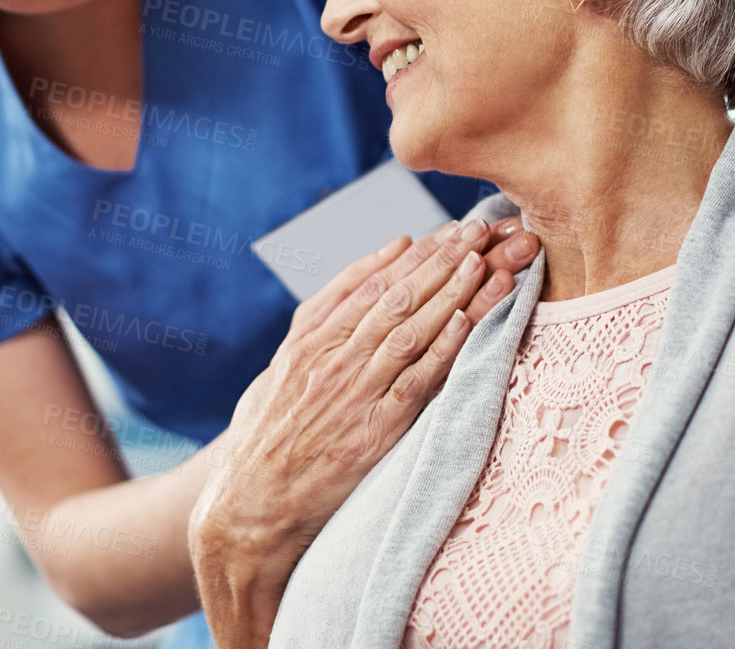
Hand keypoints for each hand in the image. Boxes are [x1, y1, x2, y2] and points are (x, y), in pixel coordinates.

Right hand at [225, 215, 537, 439]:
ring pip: (408, 333)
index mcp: (310, 341)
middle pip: (395, 299)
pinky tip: (466, 322)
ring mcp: (352, 396)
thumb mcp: (286, 360)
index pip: (373, 284)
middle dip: (442, 262)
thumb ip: (331, 305)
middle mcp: (331, 361)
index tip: (453, 229)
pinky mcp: (372, 435)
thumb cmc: (270, 430)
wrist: (250, 504)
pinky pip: (413, 384)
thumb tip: (390, 250)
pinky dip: (440, 350)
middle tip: (481, 231)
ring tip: (484, 262)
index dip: (419, 254)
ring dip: (450, 295)